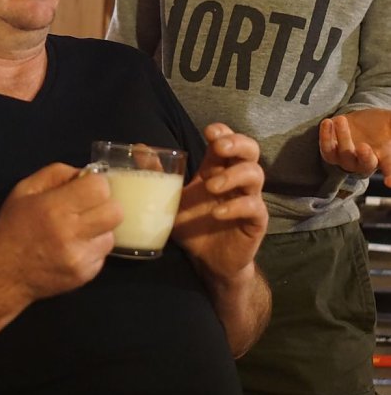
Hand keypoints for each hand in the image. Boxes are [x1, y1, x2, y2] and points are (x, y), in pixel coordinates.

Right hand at [0, 163, 122, 306]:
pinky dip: (94, 248)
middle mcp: (71, 233)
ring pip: (112, 234)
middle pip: (115, 211)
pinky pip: (103, 255)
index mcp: (55, 207)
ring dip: (100, 229)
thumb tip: (85, 173)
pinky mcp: (85, 276)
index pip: (100, 188)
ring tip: (81, 230)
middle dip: (105, 205)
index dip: (95, 184)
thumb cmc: (12, 227)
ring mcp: (80, 258)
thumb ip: (57, 174)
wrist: (3, 276)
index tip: (85, 189)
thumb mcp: (25, 190)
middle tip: (89, 208)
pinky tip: (76, 248)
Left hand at [172, 123, 267, 281]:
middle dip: (237, 143)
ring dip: (234, 175)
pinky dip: (236, 206)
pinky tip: (217, 213)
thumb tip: (138, 148)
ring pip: (256, 174)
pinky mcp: (255, 221)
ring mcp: (248, 198)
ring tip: (211, 186)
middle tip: (220, 148)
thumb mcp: (170, 199)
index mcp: (216, 169)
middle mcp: (236, 179)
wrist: (206, 262)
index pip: (227, 140)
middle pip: (250, 149)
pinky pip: (254, 206)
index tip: (209, 132)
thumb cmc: (191, 225)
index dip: (223, 132)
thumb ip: (157, 174)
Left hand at [319, 109, 390, 183]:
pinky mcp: (331, 152)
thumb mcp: (389, 123)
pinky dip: (325, 136)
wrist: (359, 122)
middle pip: (365, 164)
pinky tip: (328, 122)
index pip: (389, 168)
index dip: (390, 176)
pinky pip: (326, 149)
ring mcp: (346, 159)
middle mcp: (365, 163)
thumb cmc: (380, 125)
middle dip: (365, 157)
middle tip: (364, 146)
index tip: (389, 182)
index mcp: (384, 158)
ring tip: (341, 120)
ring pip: (344, 155)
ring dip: (343, 138)